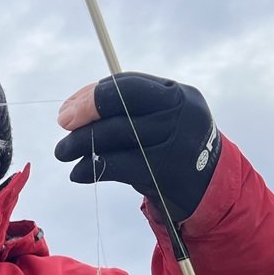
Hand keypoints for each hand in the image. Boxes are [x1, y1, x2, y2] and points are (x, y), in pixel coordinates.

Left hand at [54, 72, 220, 221]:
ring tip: (63, 152)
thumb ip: (126, 107)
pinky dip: (91, 168)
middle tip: (63, 124)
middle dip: (84, 115)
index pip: (128, 85)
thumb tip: (76, 104)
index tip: (69, 107)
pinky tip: (78, 173)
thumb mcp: (162, 118)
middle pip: (120, 107)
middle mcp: (181, 115)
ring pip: (116, 135)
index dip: (93, 95)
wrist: (210, 188)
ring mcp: (175, 144)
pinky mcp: (164, 174)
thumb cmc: (174, 147)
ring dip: (80, 143)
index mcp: (179, 95)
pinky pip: (117, 166)